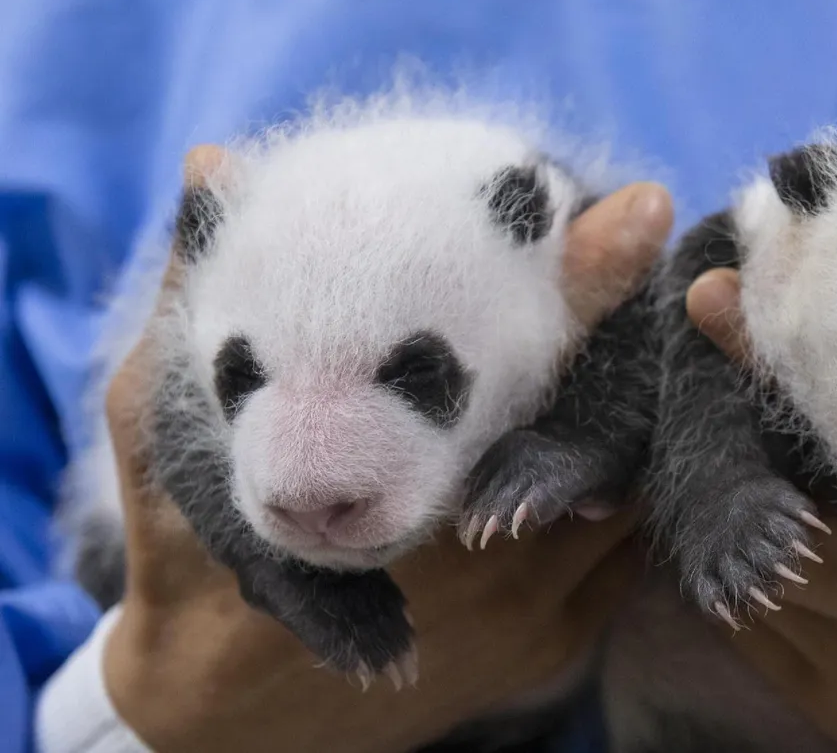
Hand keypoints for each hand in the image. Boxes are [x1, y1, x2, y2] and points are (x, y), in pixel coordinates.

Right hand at [102, 146, 671, 752]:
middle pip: (604, 431)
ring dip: (624, 421)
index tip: (637, 212)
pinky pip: (624, 554)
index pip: (531, 376)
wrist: (231, 716)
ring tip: (619, 345)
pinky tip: (599, 442)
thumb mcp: (167, 434)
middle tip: (625, 266)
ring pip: (624, 492)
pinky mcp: (555, 645)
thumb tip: (214, 172)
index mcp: (405, 499)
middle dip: (619, 352)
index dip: (586, 288)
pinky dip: (619, 492)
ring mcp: (534, 613)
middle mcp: (490, 566)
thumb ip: (197, 307)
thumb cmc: (188, 566)